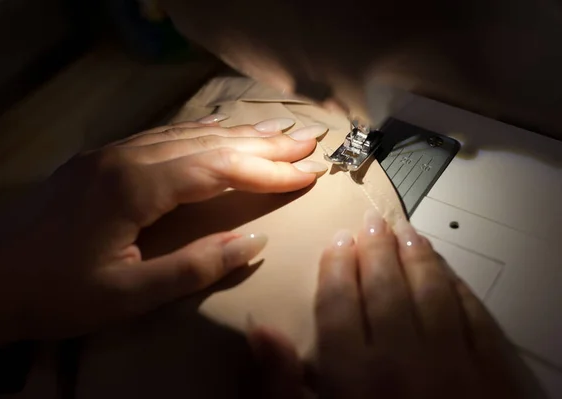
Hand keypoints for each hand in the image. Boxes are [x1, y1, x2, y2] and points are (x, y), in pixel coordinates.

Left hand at [0, 116, 327, 364]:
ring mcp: (109, 154)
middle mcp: (126, 157)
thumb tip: (252, 241)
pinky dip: (198, 133)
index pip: (218, 170)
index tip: (310, 172)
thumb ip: (194, 266)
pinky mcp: (98, 160)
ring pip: (185, 134)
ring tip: (276, 133)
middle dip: (263, 142)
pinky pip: (160, 136)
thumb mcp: (129, 293)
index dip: (268, 171)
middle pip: (208, 142)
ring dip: (235, 134)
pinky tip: (215, 130)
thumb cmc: (56, 294)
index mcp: (136, 187)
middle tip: (309, 139)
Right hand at [249, 210, 545, 398]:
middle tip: (371, 222)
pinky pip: (475, 315)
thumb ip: (282, 382)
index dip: (337, 265)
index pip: (340, 302)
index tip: (337, 240)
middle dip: (376, 248)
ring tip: (406, 231)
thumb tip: (260, 329)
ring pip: (432, 291)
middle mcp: (404, 361)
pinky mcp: (494, 373)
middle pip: (386, 287)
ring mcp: (454, 364)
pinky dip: (458, 286)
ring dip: (417, 256)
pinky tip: (446, 271)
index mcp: (355, 376)